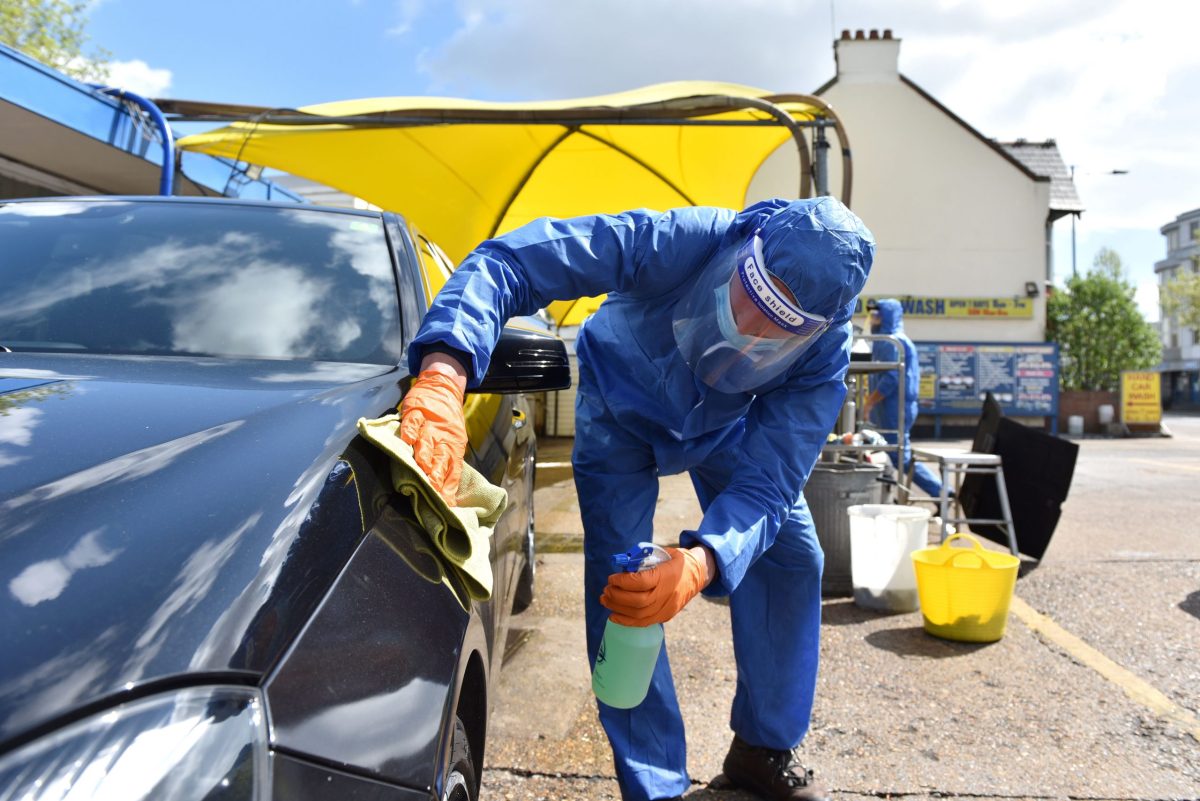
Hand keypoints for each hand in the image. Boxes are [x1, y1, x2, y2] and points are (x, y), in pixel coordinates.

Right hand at [399, 367, 467, 504]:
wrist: (443, 387)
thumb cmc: (445, 420)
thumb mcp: (452, 440)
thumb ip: (448, 465)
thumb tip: (447, 495)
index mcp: (453, 446)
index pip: (453, 470)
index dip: (448, 488)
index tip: (446, 506)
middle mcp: (443, 437)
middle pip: (441, 459)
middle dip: (437, 477)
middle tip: (434, 493)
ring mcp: (429, 424)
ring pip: (427, 442)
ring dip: (425, 456)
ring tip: (423, 469)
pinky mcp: (416, 411)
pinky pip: (412, 422)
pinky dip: (410, 431)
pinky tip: (407, 441)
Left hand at [599, 546, 711, 625]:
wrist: (698, 573)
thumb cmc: (676, 560)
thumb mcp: (663, 553)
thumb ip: (643, 559)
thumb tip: (621, 565)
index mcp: (667, 575)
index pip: (641, 582)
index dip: (623, 581)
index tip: (612, 578)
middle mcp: (668, 594)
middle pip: (638, 601)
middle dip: (617, 596)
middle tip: (606, 590)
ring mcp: (667, 607)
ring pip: (639, 615)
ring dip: (618, 608)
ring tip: (605, 600)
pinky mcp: (665, 616)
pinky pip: (644, 622)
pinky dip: (626, 621)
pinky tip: (613, 615)